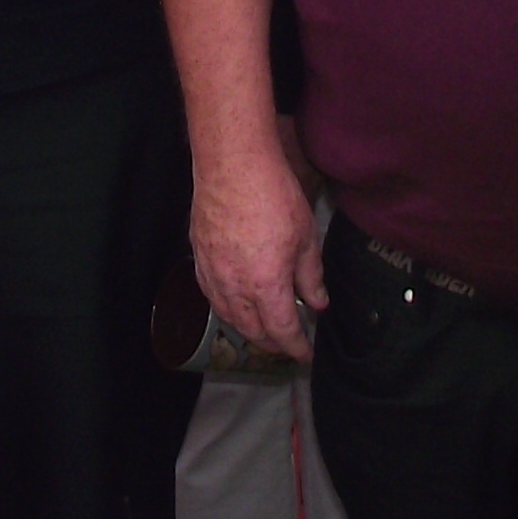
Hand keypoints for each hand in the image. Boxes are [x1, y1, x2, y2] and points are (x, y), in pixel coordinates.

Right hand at [190, 142, 325, 360]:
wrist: (233, 165)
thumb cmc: (272, 194)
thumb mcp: (306, 237)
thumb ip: (311, 276)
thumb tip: (317, 301)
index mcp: (266, 285)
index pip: (282, 330)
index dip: (296, 347)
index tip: (305, 353)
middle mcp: (235, 286)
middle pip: (252, 330)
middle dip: (272, 343)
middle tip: (288, 342)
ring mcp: (212, 272)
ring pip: (228, 316)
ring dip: (247, 328)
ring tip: (263, 328)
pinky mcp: (199, 257)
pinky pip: (211, 295)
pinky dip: (226, 307)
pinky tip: (235, 303)